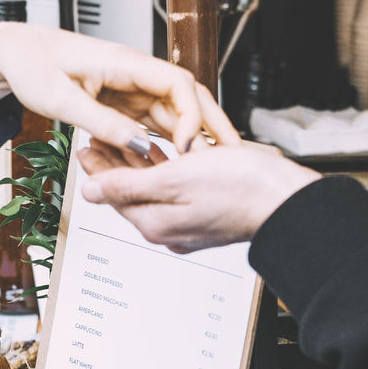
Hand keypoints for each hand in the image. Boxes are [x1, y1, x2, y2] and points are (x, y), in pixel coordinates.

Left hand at [0, 23, 239, 154]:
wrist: (16, 53)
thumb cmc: (32, 64)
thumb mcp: (63, 100)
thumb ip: (104, 125)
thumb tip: (138, 148)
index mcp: (125, 63)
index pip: (178, 83)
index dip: (191, 115)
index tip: (188, 147)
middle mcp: (135, 75)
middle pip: (186, 101)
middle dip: (208, 129)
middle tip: (226, 158)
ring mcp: (133, 89)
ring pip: (174, 115)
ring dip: (191, 140)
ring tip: (210, 169)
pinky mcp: (126, 102)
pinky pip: (155, 124)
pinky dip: (168, 143)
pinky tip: (179, 164)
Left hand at [79, 140, 319, 252]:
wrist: (283, 200)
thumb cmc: (239, 188)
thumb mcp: (174, 179)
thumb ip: (128, 185)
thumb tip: (91, 192)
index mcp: (156, 222)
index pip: (113, 193)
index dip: (97, 166)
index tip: (84, 145)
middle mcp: (169, 229)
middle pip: (131, 192)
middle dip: (114, 164)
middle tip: (99, 139)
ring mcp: (189, 224)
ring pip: (154, 189)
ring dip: (139, 164)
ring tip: (127, 141)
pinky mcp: (208, 214)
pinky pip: (177, 191)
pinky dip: (166, 170)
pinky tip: (167, 155)